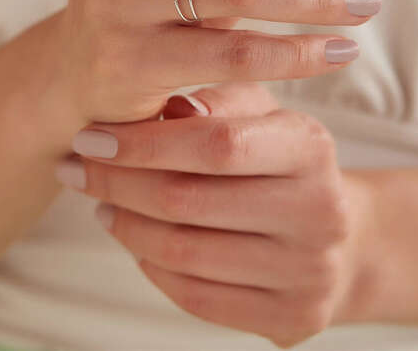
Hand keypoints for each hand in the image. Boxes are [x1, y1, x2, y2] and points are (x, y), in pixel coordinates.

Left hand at [55, 82, 372, 347]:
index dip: (142, 143)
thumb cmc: (280, 159)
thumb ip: (217, 100)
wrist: (340, 233)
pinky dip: (149, 264)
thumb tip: (165, 108)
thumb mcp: (260, 112)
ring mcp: (308, 273)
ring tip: (100, 201)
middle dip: (116, 183)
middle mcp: (318, 213)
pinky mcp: (291, 317)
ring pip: (182, 253)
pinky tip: (133, 237)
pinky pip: (194, 296)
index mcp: (310, 148)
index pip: (215, 145)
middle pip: (188, 201)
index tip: (90, 140)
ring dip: (124, 224)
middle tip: (77, 169)